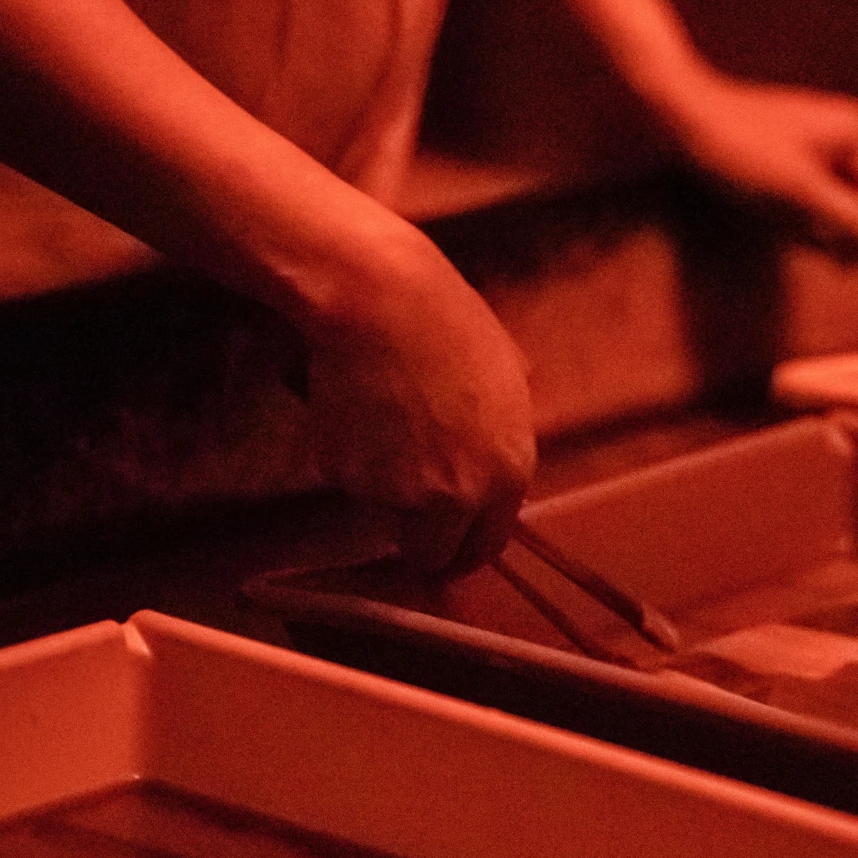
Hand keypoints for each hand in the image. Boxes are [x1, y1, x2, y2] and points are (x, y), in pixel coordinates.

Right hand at [301, 231, 537, 578]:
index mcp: (509, 473)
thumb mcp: (509, 376)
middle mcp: (459, 495)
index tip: (447, 544)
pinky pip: (349, 479)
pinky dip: (349, 458)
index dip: (462, 549)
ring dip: (382, 487)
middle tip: (403, 507)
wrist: (381, 300)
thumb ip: (506, 431)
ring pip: (385, 514)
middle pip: (432, 556)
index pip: (486, 546)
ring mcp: (400, 492)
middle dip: (418, 541)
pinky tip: (357, 408)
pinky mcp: (347, 477)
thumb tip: (498, 453)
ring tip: (383, 421)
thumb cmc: (450, 323)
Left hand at [663, 70, 857, 262]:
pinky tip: (764, 208)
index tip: (824, 249)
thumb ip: (854, 223)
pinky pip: (815, 204)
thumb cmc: (740, 151)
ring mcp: (825, 147)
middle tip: (791, 229)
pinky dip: (796, 218)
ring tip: (772, 210)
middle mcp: (850, 135)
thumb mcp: (800, 194)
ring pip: (839, 211)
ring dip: (813, 227)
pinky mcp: (799, 160)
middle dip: (837, 230)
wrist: (680, 115)